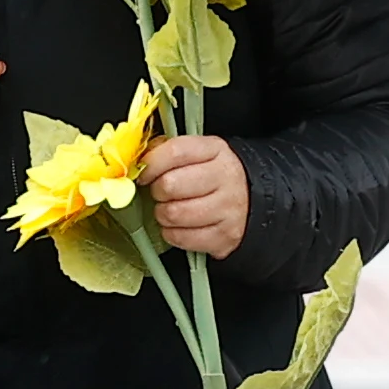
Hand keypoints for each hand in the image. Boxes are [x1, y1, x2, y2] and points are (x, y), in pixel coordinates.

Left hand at [142, 133, 248, 257]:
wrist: (251, 201)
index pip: (175, 152)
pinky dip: (172, 233)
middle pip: (171, 185)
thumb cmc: (214, 176)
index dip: (151, 164)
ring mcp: (227, 208)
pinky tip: (179, 225)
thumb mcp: (199, 154)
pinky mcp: (224, 236)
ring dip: (163, 214)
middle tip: (161, 193)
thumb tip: (137, 162)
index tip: (144, 173)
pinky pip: (182, 238)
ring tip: (170, 209)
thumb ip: (168, 152)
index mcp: (215, 150)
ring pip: (174, 214)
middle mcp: (225, 177)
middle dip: (157, 191)